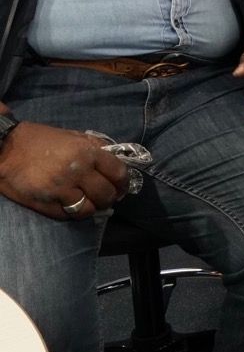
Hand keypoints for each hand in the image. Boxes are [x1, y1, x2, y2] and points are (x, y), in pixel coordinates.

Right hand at [0, 122, 129, 220]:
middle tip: (107, 198)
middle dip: (110, 198)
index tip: (122, 188)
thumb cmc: (40, 140)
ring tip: (89, 203)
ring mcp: (61, 189)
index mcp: (87, 152)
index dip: (123, 183)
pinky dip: (73, 213)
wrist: (5, 148)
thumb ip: (95, 147)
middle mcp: (78, 171)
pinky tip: (72, 206)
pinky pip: (68, 215)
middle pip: (106, 194)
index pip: (118, 172)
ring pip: (89, 209)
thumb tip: (114, 159)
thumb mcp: (73, 136)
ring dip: (92, 208)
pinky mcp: (46, 203)